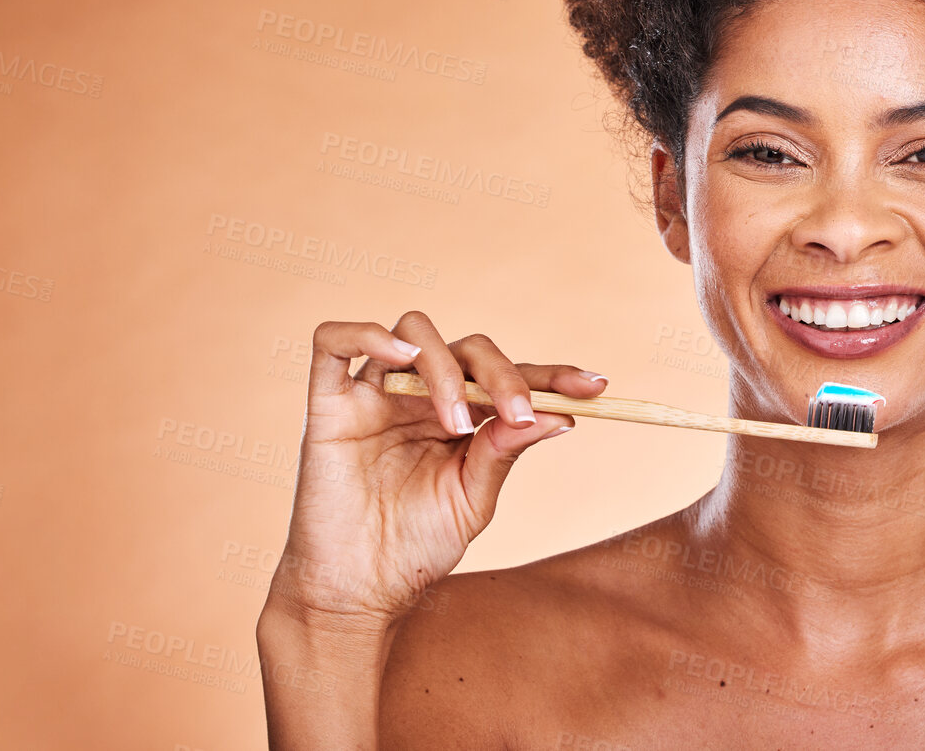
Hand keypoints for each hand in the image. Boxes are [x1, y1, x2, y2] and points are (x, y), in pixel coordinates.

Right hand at [262, 311, 608, 630]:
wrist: (357, 592)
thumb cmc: (416, 548)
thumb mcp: (473, 498)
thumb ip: (505, 450)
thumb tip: (559, 414)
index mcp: (460, 414)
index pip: (510, 376)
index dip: (553, 374)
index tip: (597, 387)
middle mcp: (419, 395)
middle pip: (468, 348)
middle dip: (505, 373)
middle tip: (521, 412)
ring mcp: (373, 394)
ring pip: (413, 333)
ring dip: (447, 369)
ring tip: (457, 423)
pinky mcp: (328, 403)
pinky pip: (333, 342)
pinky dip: (366, 334)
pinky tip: (402, 358)